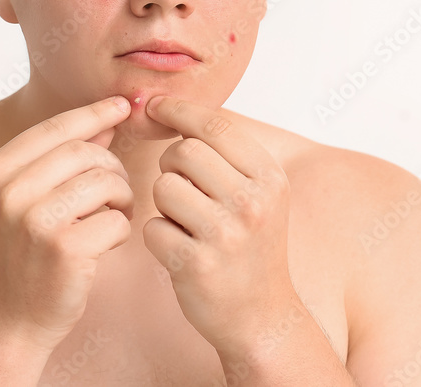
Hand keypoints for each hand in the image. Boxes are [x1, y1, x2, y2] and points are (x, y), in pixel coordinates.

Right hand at [0, 96, 133, 353]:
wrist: (8, 320)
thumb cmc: (24, 255)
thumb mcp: (26, 199)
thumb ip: (62, 156)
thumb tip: (106, 118)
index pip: (56, 126)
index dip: (94, 112)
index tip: (122, 106)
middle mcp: (9, 191)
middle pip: (86, 152)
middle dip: (112, 167)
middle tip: (116, 192)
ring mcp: (34, 220)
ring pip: (105, 182)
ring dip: (122, 198)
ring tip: (113, 216)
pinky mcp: (64, 249)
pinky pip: (116, 219)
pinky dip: (121, 229)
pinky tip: (106, 243)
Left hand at [142, 95, 295, 353]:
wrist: (263, 316)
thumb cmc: (251, 247)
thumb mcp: (258, 194)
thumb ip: (225, 153)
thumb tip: (172, 104)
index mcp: (269, 178)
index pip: (216, 124)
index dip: (179, 109)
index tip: (157, 105)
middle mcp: (251, 203)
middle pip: (183, 153)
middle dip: (172, 166)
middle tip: (183, 188)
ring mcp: (224, 235)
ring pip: (163, 187)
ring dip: (164, 203)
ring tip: (187, 223)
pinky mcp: (195, 265)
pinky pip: (152, 227)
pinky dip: (158, 237)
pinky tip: (181, 250)